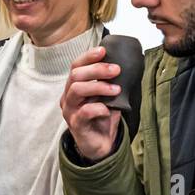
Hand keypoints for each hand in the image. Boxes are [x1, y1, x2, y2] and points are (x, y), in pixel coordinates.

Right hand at [60, 46, 122, 161]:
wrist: (101, 144)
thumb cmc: (102, 117)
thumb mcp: (108, 96)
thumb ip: (111, 81)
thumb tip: (126, 64)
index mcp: (74, 86)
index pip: (75, 66)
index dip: (88, 56)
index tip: (104, 50)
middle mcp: (68, 96)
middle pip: (75, 75)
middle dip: (97, 69)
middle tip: (116, 70)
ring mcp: (69, 111)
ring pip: (77, 90)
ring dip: (99, 87)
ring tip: (116, 90)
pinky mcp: (75, 124)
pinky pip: (85, 112)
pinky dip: (99, 108)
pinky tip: (108, 110)